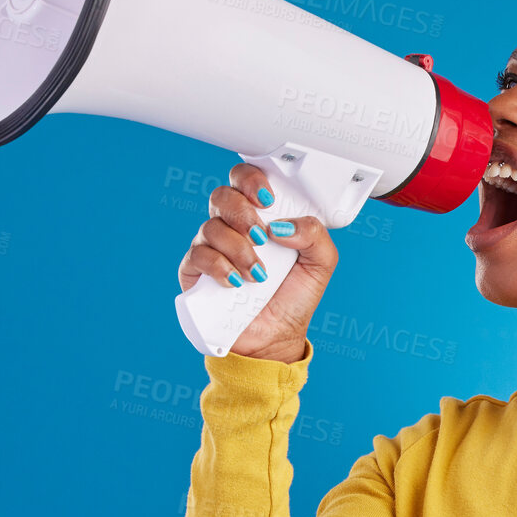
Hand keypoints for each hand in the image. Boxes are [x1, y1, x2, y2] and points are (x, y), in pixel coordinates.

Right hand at [177, 161, 339, 361]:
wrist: (275, 338)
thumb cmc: (294, 298)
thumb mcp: (321, 264)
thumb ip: (314, 235)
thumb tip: (281, 225)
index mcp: (261, 216)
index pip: (245, 179)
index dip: (251, 179)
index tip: (268, 198)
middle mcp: (233, 227)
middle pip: (222, 196)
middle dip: (243, 214)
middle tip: (261, 238)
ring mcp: (212, 247)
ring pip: (211, 226)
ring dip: (238, 249)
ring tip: (258, 274)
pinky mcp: (195, 270)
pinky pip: (198, 255)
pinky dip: (219, 266)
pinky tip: (236, 282)